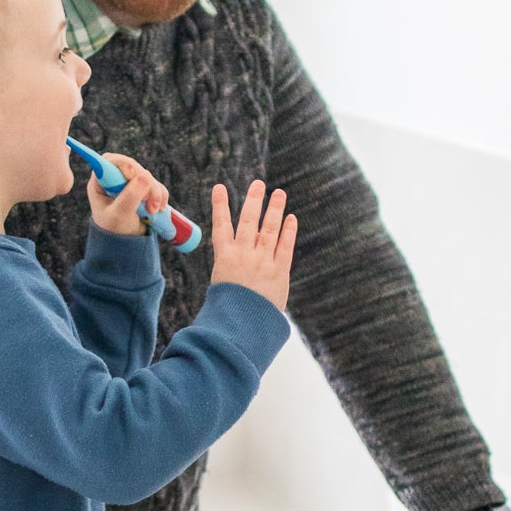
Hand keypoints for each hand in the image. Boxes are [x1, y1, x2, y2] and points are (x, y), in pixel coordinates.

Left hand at [85, 152, 168, 236]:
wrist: (125, 243)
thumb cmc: (114, 229)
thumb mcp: (119, 215)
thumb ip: (130, 196)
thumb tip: (145, 176)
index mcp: (100, 182)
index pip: (110, 161)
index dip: (125, 165)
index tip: (135, 177)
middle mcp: (114, 179)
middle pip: (133, 167)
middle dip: (145, 184)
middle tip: (148, 202)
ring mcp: (129, 183)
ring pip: (147, 176)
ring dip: (155, 192)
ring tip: (153, 211)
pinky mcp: (143, 189)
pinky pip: (156, 185)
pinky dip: (161, 195)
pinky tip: (158, 209)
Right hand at [209, 181, 296, 311]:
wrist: (241, 327)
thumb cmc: (229, 310)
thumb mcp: (223, 284)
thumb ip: (231, 266)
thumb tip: (238, 252)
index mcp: (225, 258)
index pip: (221, 225)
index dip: (220, 205)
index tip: (219, 187)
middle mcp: (243, 255)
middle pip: (249, 221)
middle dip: (253, 200)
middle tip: (259, 183)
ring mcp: (262, 261)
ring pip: (269, 228)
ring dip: (275, 209)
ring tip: (279, 193)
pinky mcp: (279, 271)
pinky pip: (285, 246)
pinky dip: (289, 231)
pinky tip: (291, 218)